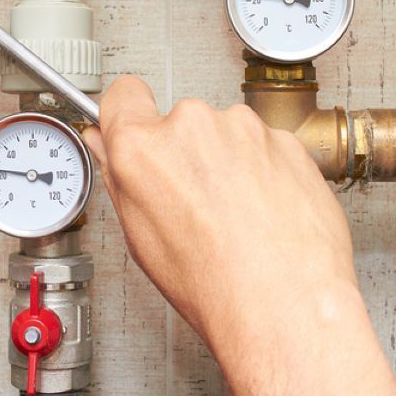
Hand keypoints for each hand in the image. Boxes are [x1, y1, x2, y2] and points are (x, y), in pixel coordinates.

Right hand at [83, 76, 355, 357]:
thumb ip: (121, 178)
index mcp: (143, 147)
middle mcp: (192, 125)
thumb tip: (109, 149)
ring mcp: (244, 129)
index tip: (134, 125)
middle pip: (180, 122)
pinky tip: (265, 212)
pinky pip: (266, 147)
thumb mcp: (142, 238)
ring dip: (229, 163)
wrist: (284, 301)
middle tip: (196, 203)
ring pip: (227, 135)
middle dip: (186, 154)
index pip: (123, 95)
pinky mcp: (286, 140)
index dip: (127, 114)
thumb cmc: (215, 283)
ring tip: (237, 216)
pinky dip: (266, 172)